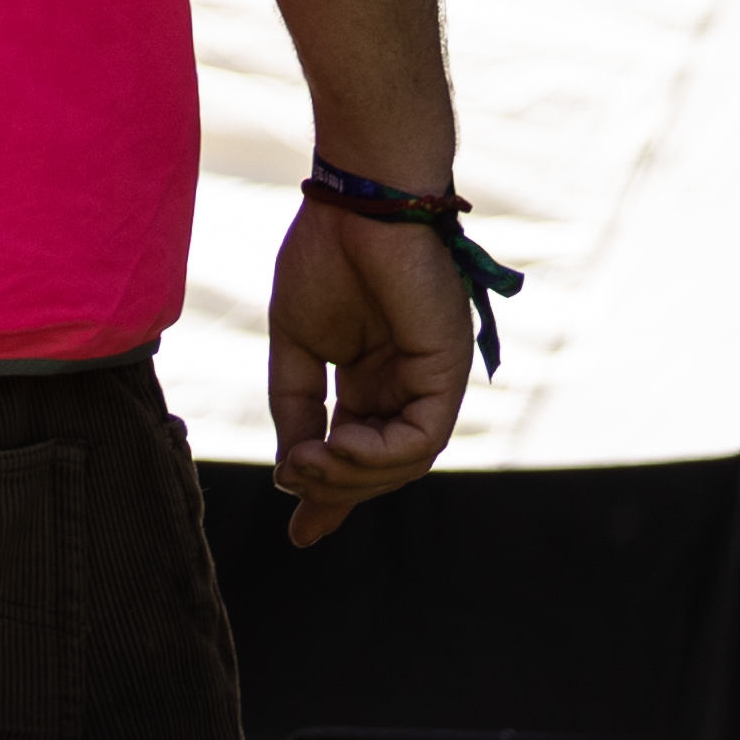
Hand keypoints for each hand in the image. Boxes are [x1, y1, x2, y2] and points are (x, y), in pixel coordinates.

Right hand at [263, 196, 475, 540]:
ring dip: (351, 475)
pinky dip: (378, 455)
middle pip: (381, 467)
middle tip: (293, 484)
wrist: (356, 204)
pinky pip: (420, 439)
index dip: (330, 495)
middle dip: (336, 490)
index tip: (298, 535)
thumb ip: (297, 409)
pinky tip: (338, 442)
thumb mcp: (297, 348)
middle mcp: (408, 385)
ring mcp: (431, 381)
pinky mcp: (447, 373)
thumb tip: (292, 471)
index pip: (358, 451)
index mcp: (374, 377)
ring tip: (306, 462)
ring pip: (403, 464)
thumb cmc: (325, 257)